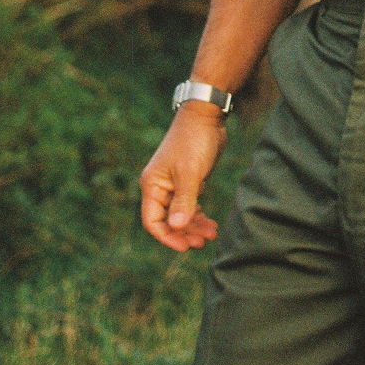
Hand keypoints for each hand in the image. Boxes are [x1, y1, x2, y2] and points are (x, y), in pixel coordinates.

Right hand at [140, 102, 225, 251]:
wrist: (206, 117)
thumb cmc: (193, 141)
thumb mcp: (190, 173)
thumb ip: (183, 201)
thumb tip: (176, 227)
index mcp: (152, 186)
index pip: (153, 221)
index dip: (167, 237)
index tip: (186, 246)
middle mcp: (160, 188)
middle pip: (167, 221)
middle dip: (184, 234)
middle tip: (203, 242)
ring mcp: (174, 185)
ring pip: (180, 215)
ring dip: (194, 227)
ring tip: (212, 234)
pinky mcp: (188, 182)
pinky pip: (190, 206)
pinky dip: (199, 216)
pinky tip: (211, 223)